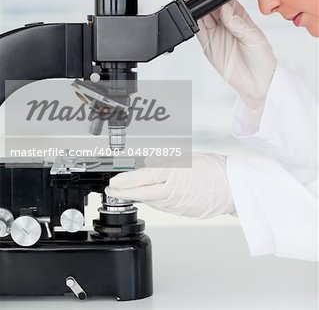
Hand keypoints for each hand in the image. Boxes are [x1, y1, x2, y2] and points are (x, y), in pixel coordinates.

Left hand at [105, 153, 234, 218]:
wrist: (234, 188)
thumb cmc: (216, 169)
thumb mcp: (190, 158)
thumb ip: (169, 163)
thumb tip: (152, 165)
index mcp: (175, 173)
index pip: (144, 177)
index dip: (126, 181)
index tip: (115, 181)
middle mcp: (174, 190)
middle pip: (142, 193)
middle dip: (124, 193)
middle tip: (112, 190)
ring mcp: (178, 204)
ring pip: (151, 201)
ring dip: (138, 196)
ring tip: (127, 192)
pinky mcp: (182, 212)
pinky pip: (163, 207)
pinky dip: (153, 201)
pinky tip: (149, 197)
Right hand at [184, 0, 276, 116]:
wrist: (258, 82)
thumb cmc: (262, 60)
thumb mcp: (254, 38)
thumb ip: (238, 23)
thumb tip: (225, 10)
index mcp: (240, 17)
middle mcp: (226, 24)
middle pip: (211, 5)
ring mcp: (216, 34)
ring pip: (202, 16)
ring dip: (195, 5)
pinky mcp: (208, 46)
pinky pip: (198, 32)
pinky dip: (193, 22)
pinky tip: (190, 13)